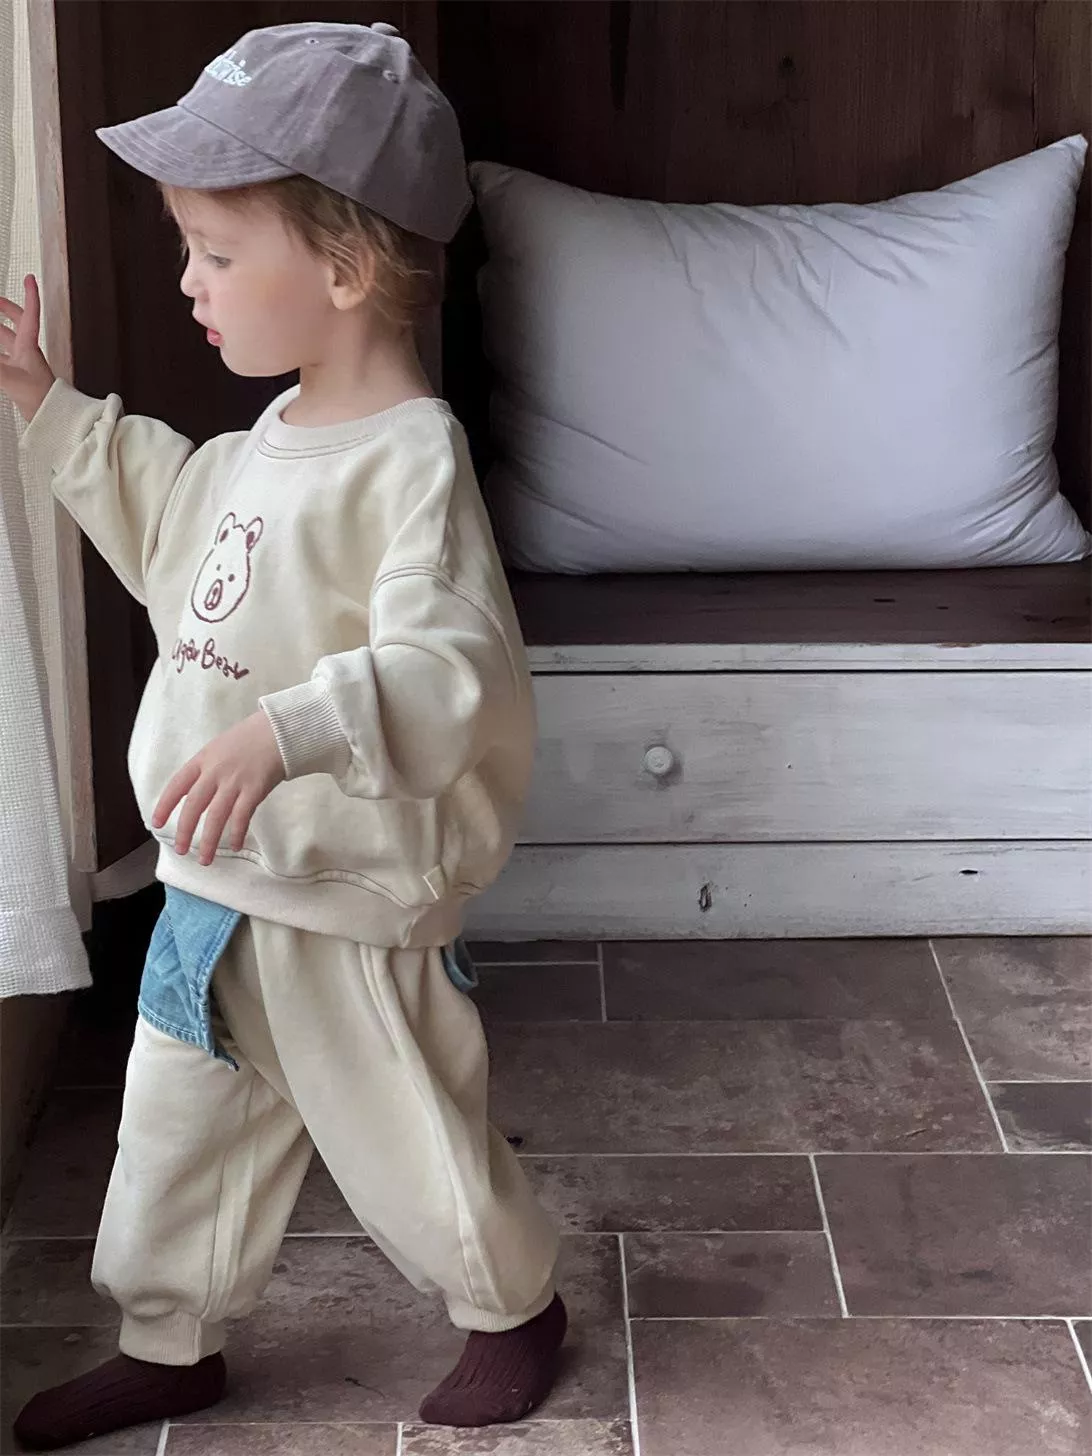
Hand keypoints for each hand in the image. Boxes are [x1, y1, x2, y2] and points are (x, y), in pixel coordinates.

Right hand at [0, 275, 55, 422]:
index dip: (31, 295)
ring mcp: (23, 364)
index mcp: (29, 347)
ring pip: (7, 340)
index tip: (30, 278)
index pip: (31, 314)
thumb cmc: (43, 401)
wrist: (54, 420)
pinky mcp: (18, 377)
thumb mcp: (12, 380)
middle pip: (18, 323)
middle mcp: (27, 352)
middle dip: (5, 309)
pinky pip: (2, 358)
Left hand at [152, 711, 285, 865]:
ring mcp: (235, 780)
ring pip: (216, 816)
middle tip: (181, 850)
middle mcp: (215, 771)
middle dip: (185, 831)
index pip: (177, 785)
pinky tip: (235, 846)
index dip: (164, 805)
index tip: (156, 823)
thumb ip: (208, 768)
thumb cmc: (251, 738)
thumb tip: (198, 793)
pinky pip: (241, 816)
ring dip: (209, 841)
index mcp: (203, 759)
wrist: (279, 730)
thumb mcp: (220, 747)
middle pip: (194, 805)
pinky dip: (237, 833)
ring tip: (205, 859)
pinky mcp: (255, 789)